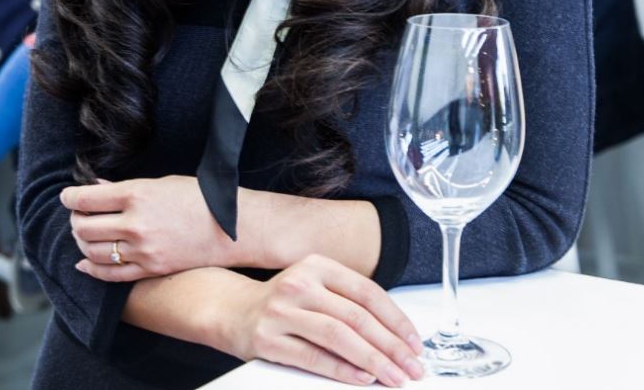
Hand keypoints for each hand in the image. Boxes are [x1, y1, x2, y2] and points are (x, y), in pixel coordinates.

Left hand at [64, 175, 235, 280]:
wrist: (233, 227)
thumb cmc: (201, 198)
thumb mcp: (162, 183)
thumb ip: (126, 189)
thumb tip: (95, 189)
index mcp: (138, 194)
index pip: (87, 199)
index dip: (70, 198)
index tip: (67, 197)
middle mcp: (136, 223)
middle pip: (85, 226)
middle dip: (75, 220)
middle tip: (77, 215)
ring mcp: (142, 250)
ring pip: (92, 251)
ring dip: (81, 243)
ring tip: (84, 235)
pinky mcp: (150, 269)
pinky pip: (110, 274)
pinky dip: (91, 269)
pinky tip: (84, 264)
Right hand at [214, 255, 424, 386]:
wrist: (229, 310)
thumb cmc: (282, 303)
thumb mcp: (314, 288)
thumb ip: (347, 302)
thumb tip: (395, 335)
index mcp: (317, 266)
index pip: (368, 292)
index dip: (396, 319)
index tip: (415, 343)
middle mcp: (299, 283)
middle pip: (357, 316)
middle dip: (391, 346)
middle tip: (412, 367)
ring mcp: (281, 311)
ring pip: (338, 335)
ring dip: (372, 360)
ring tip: (393, 377)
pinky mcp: (266, 339)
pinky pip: (312, 356)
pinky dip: (341, 369)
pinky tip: (362, 379)